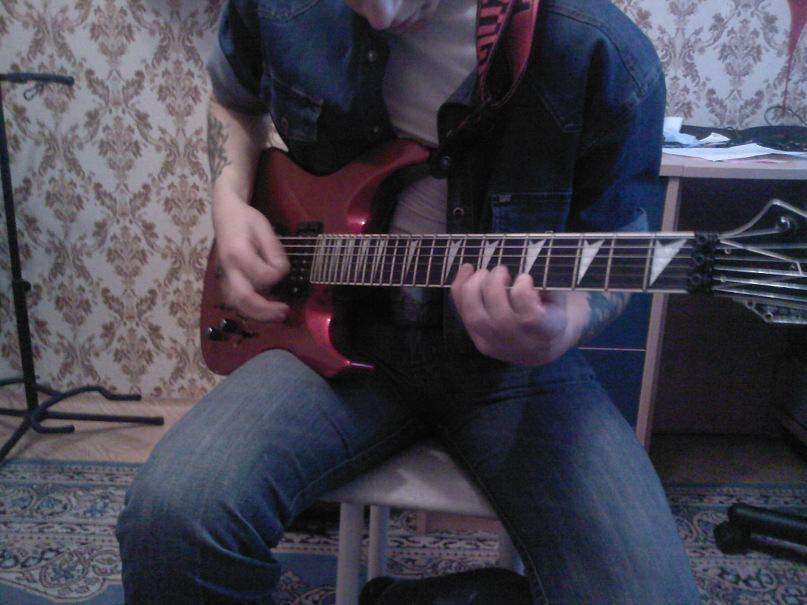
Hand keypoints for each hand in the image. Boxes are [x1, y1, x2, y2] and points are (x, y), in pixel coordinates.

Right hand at [212, 198, 289, 321]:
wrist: (225, 215)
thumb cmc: (247, 220)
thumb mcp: (265, 229)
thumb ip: (274, 252)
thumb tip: (280, 272)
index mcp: (238, 253)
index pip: (262, 275)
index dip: (277, 275)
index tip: (284, 267)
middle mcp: (228, 268)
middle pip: (243, 298)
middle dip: (265, 310)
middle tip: (284, 312)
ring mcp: (223, 276)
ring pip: (237, 304)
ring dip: (258, 314)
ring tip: (277, 315)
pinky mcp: (225, 280)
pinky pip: (235, 301)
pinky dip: (250, 310)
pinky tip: (265, 310)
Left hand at [450, 264, 583, 364]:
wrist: (544, 344)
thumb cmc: (553, 309)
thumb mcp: (560, 295)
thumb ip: (545, 282)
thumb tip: (524, 260)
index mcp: (548, 331)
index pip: (532, 318)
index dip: (523, 293)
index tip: (524, 277)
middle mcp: (522, 344)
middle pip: (500, 319)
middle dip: (495, 287)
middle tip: (501, 269)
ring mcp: (497, 346)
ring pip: (475, 319)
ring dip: (473, 288)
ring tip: (483, 272)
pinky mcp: (479, 341)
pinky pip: (462, 314)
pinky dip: (460, 289)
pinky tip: (468, 271)